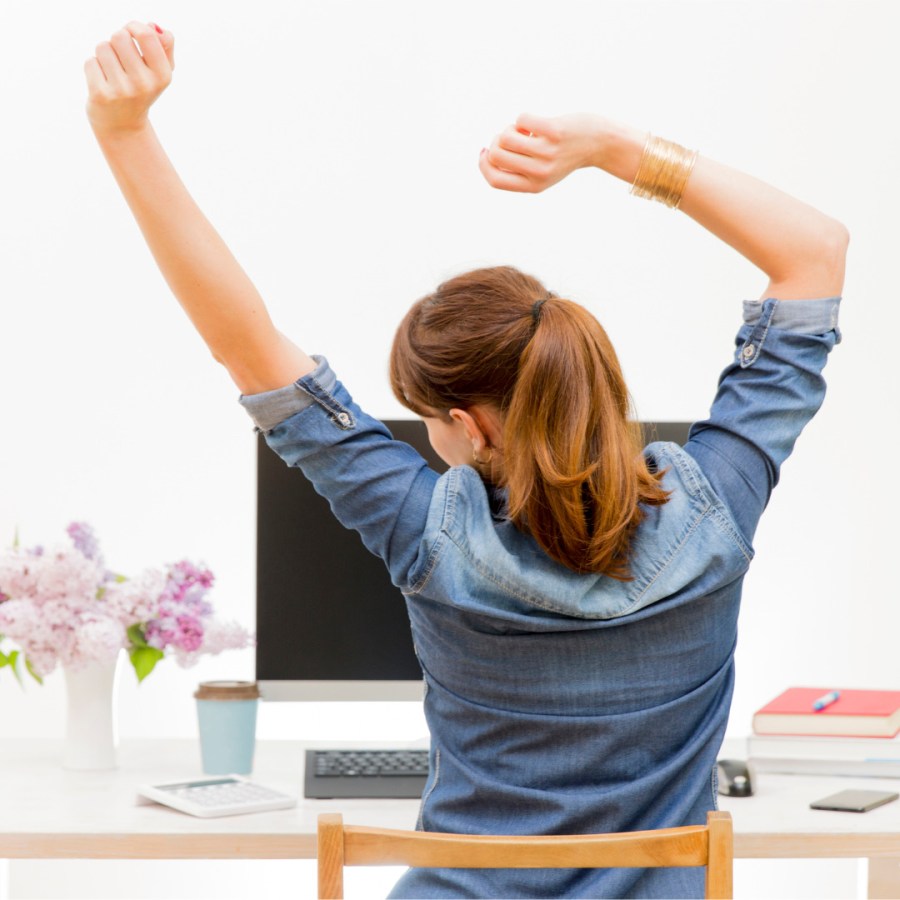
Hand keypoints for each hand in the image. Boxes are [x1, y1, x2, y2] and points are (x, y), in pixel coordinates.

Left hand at [85, 22, 174, 136]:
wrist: (123, 126)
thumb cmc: (142, 90)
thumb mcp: (160, 72)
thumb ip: (164, 46)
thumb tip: (153, 26)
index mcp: (162, 76)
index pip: (146, 35)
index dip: (134, 27)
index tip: (131, 34)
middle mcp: (144, 84)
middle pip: (119, 36)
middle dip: (117, 42)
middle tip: (121, 58)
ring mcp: (122, 91)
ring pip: (103, 47)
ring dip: (104, 55)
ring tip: (112, 72)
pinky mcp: (101, 95)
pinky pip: (91, 62)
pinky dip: (94, 68)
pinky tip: (103, 82)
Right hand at [478, 112, 609, 192]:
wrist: (599, 143)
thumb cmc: (564, 155)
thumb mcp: (541, 172)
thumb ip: (517, 169)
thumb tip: (487, 154)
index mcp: (533, 186)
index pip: (495, 180)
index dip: (483, 165)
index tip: (484, 151)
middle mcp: (539, 172)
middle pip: (496, 155)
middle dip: (496, 142)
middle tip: (510, 137)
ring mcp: (546, 152)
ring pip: (506, 136)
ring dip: (511, 128)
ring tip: (525, 130)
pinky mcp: (553, 131)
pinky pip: (521, 119)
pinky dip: (524, 118)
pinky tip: (536, 123)